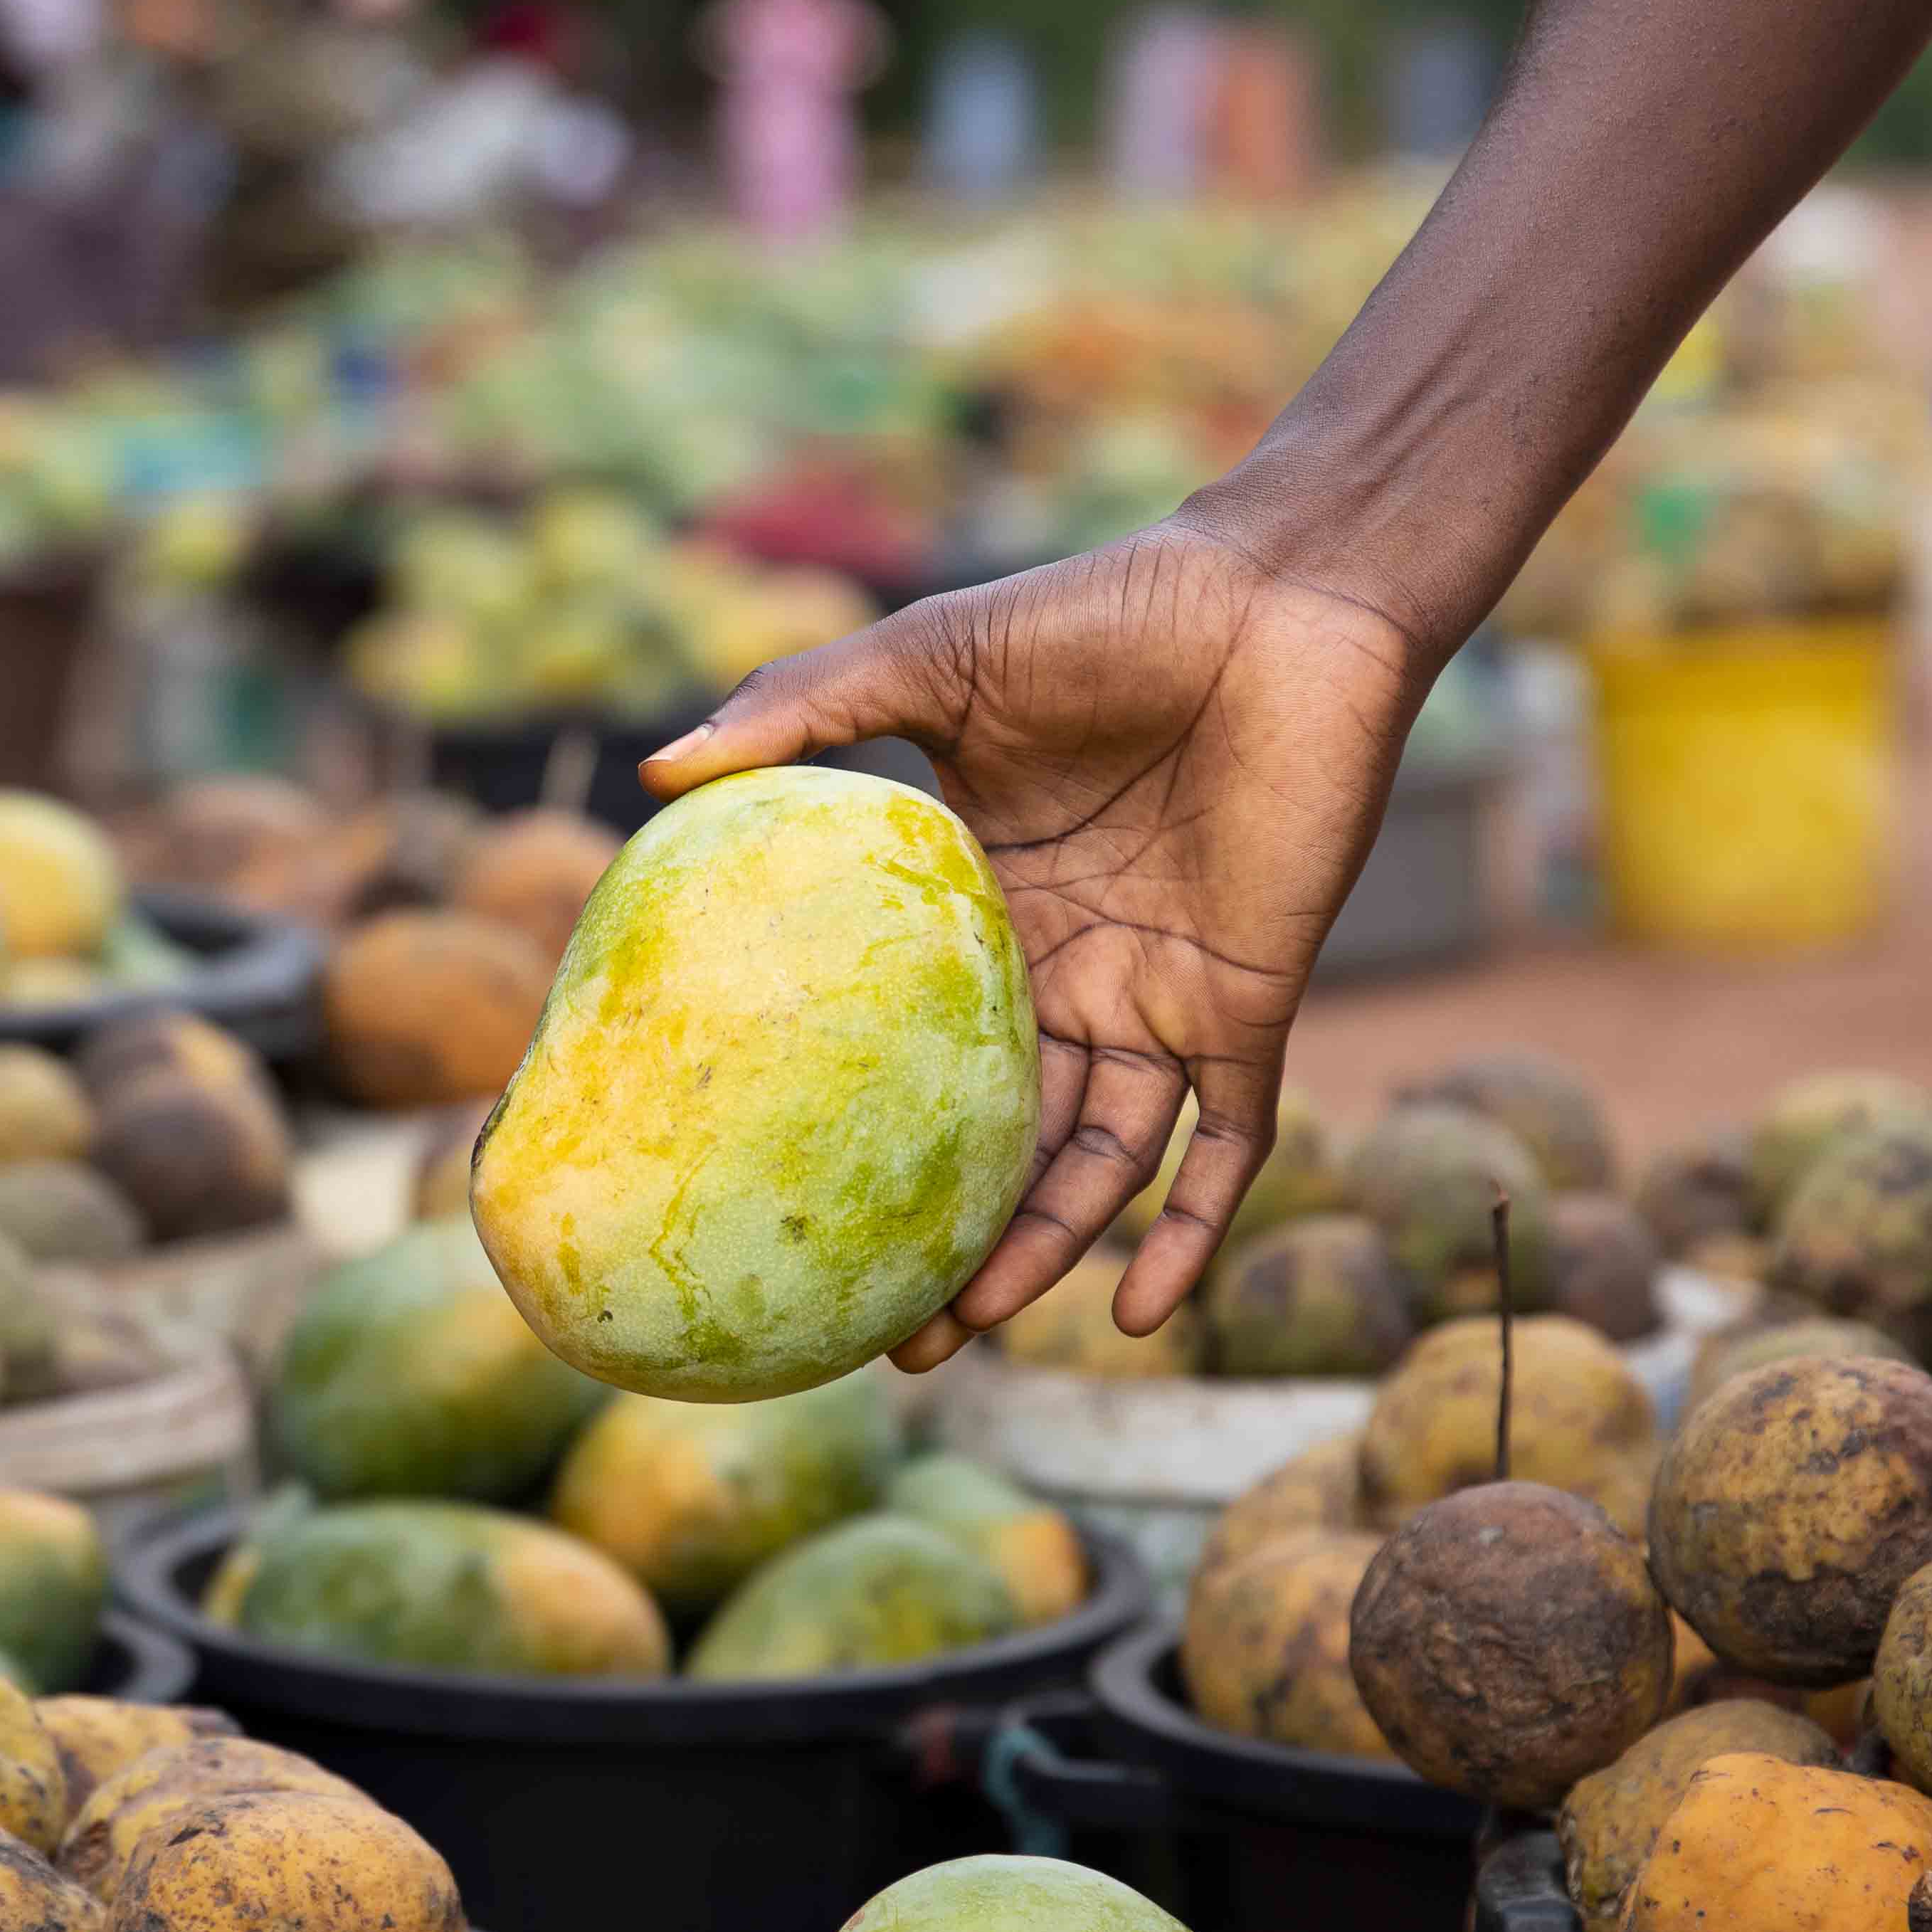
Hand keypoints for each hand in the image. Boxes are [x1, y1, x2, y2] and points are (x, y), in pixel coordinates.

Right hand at [641, 513, 1430, 1365]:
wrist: (1281, 597)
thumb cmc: (1111, 613)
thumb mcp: (931, 660)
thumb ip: (796, 709)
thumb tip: (650, 768)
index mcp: (992, 909)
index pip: (919, 1048)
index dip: (864, 1126)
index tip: (788, 1191)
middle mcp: (1072, 974)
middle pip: (1001, 1139)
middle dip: (947, 1242)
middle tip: (875, 1330)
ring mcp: (1159, 996)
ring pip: (1097, 1166)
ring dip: (1039, 1258)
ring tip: (963, 1334)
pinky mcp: (1246, 1003)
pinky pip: (1227, 1145)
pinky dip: (1193, 1230)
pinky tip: (1143, 1313)